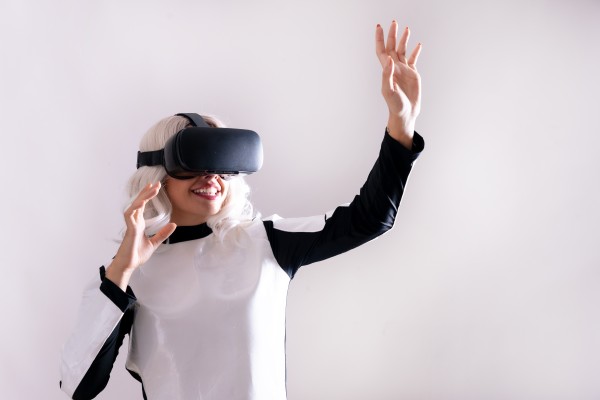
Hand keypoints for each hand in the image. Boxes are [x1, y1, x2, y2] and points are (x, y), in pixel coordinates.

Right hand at [106, 182, 175, 289]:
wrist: (129, 265)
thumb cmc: (137, 254)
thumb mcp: (154, 243)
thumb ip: (163, 233)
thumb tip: (174, 224)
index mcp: (139, 223)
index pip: (142, 205)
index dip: (147, 195)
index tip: (154, 186)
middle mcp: (134, 221)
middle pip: (139, 202)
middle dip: (146, 192)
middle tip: (155, 183)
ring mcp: (131, 225)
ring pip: (134, 206)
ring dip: (142, 197)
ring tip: (151, 189)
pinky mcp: (129, 230)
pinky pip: (130, 215)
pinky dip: (135, 207)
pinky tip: (141, 202)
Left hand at [376, 21, 421, 146]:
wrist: (405, 113)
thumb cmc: (395, 105)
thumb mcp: (389, 91)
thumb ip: (387, 75)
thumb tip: (389, 60)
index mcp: (387, 70)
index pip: (382, 50)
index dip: (379, 39)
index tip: (379, 27)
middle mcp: (395, 68)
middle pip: (392, 47)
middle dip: (392, 35)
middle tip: (394, 22)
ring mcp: (404, 70)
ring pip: (403, 51)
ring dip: (404, 40)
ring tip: (406, 28)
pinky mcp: (413, 74)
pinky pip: (413, 59)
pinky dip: (415, 51)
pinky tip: (418, 44)